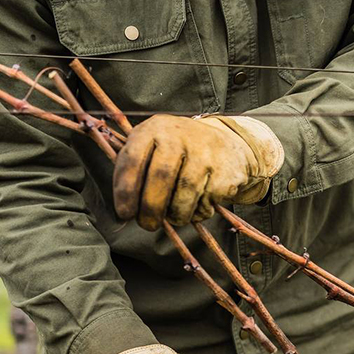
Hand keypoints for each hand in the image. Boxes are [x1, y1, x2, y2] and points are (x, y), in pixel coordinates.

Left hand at [113, 115, 283, 230]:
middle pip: (160, 178)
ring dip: (176, 215)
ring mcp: (206, 154)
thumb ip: (137, 168)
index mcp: (155, 129)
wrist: (229, 143)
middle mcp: (181, 137)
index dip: (125, 190)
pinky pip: (205, 204)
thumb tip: (125, 209)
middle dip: (150, 209)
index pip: (133, 159)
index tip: (124, 213)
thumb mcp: (155, 144)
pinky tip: (197, 205)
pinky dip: (198, 213)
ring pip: (184, 195)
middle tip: (147, 225)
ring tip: (174, 217)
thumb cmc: (181, 150)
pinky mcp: (224, 173)